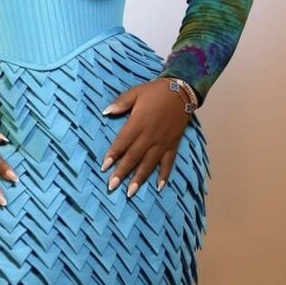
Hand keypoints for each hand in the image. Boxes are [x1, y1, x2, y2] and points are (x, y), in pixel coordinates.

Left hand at [100, 77, 191, 197]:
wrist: (181, 92)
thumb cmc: (155, 92)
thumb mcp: (136, 92)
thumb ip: (121, 102)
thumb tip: (106, 112)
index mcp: (138, 123)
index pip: (122, 142)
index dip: (113, 155)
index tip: (104, 167)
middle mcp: (150, 136)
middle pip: (133, 157)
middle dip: (122, 172)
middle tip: (111, 186)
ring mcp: (162, 142)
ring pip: (149, 163)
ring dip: (139, 178)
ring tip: (130, 192)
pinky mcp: (173, 145)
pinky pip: (168, 163)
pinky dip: (164, 175)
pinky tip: (158, 187)